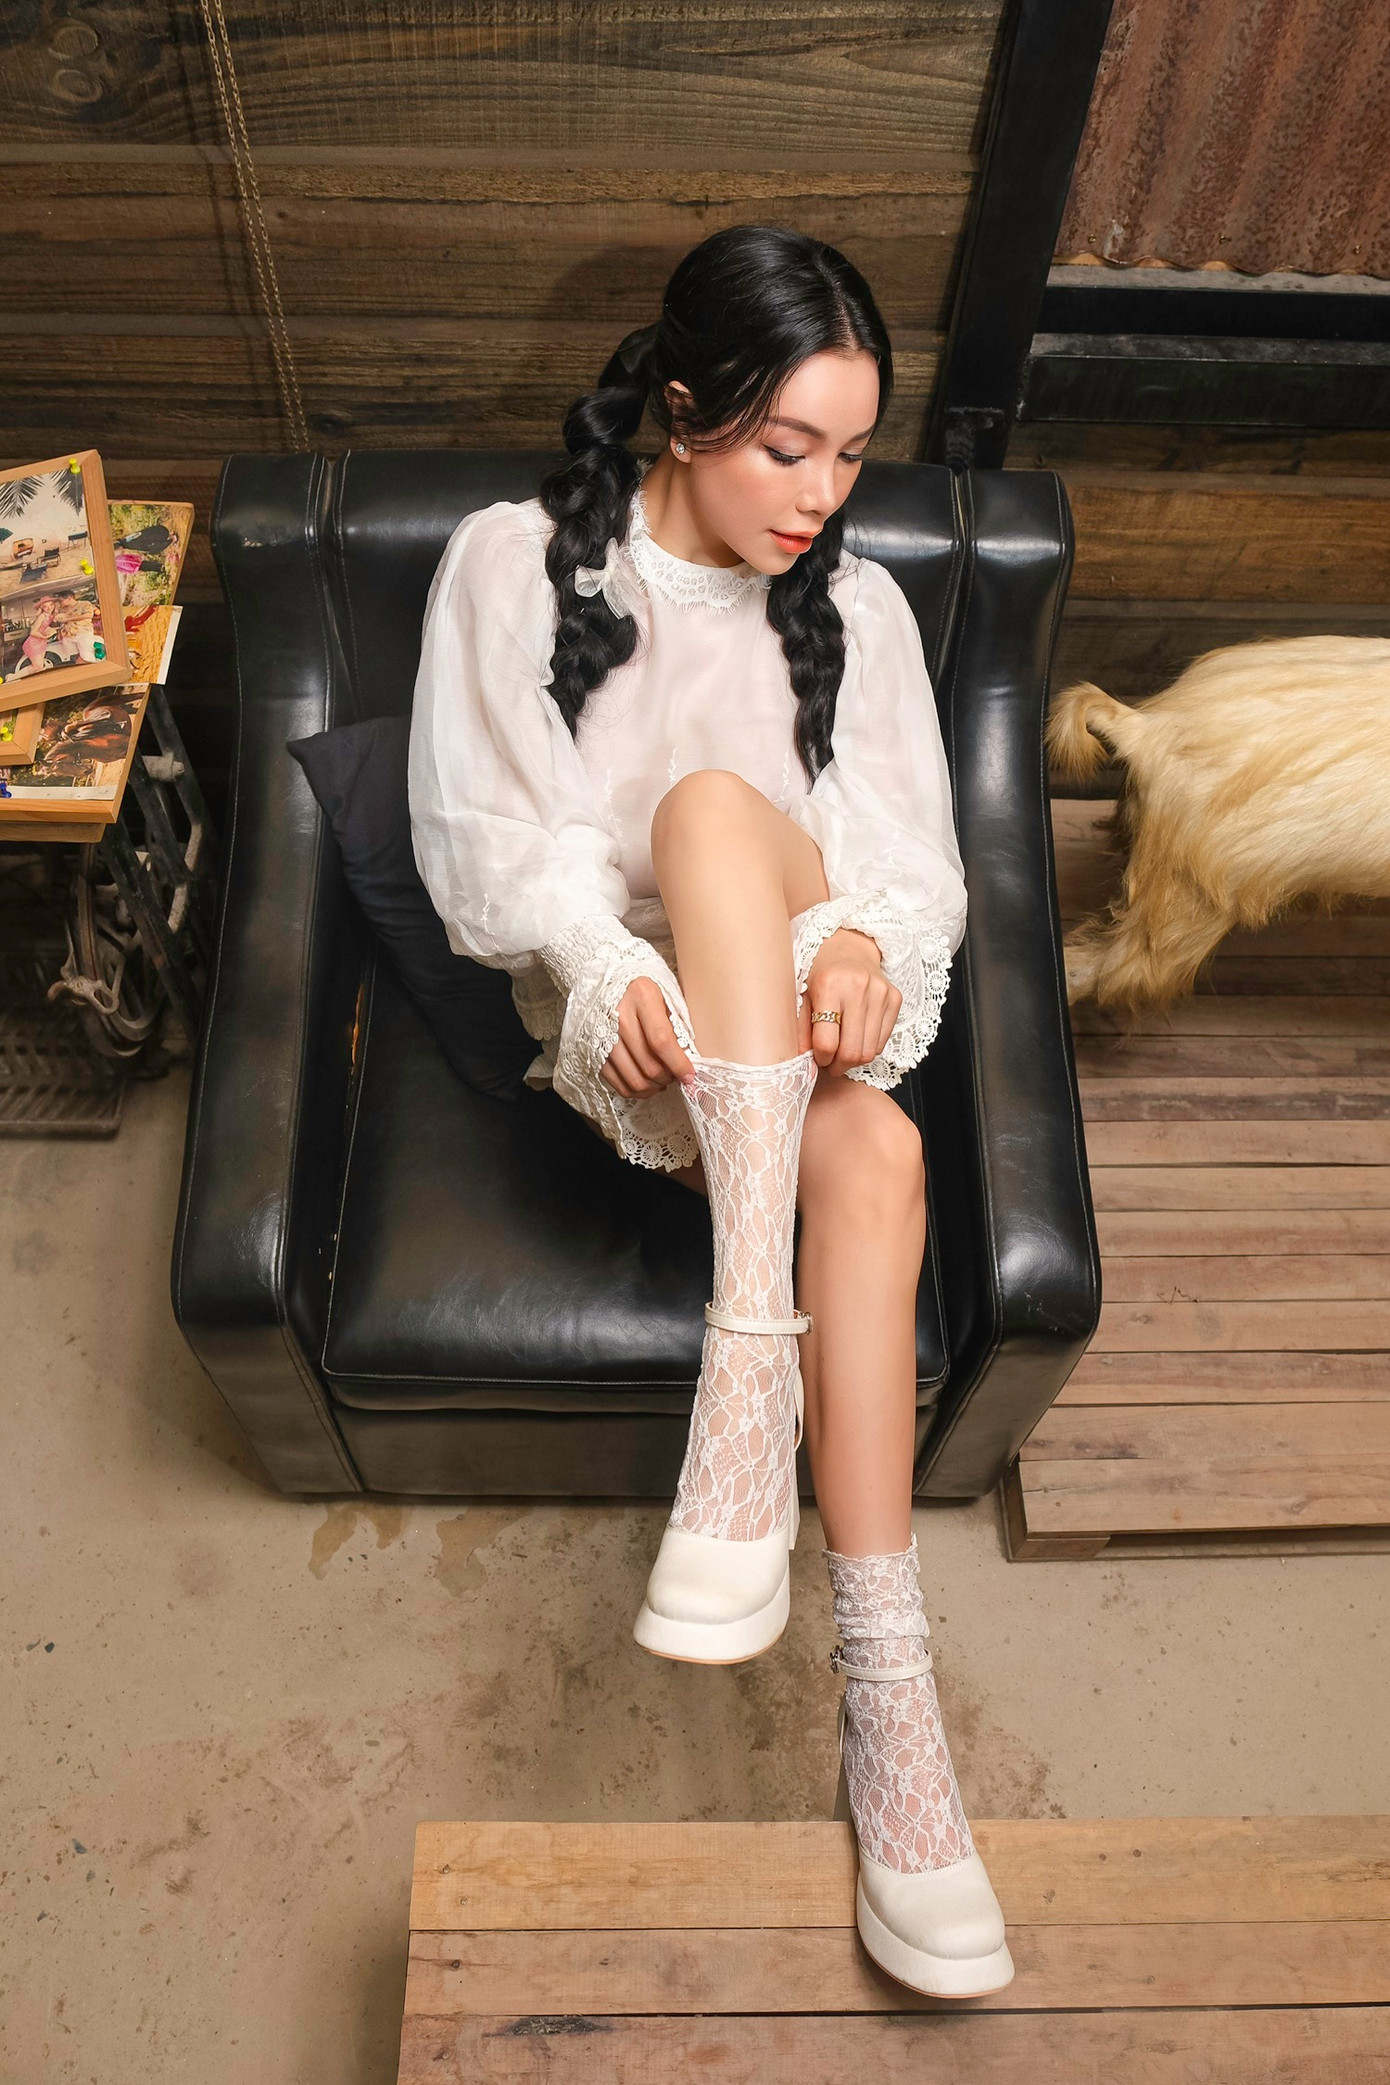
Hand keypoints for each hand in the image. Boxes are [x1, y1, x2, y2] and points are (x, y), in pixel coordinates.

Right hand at [600, 974, 695, 1097]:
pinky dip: (637, 1090)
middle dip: (669, 1077)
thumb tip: (691, 1060)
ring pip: (635, 1079)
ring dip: (655, 1086)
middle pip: (649, 1064)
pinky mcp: (595, 1051)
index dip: (678, 1064)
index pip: (661, 1041)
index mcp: (641, 997)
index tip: (690, 1075)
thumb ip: (679, 1024)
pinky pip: (619, 1084)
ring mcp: (603, 1036)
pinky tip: (648, 1083)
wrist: (609, 979)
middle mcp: (618, 1017)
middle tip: (677, 1074)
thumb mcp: (667, 995)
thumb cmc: (646, 990)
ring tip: (664, 1079)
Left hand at [796, 926, 900, 1074]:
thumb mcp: (801, 996)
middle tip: (830, 1064)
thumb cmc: (819, 974)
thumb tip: (804, 1064)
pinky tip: (856, 1038)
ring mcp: (880, 993)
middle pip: (852, 1051)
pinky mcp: (895, 998)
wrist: (848, 949)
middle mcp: (858, 987)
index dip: (821, 1058)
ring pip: (869, 1051)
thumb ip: (801, 1029)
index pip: (827, 1042)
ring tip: (842, 1053)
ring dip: (853, 1060)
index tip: (818, 1058)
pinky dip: (867, 1047)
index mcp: (829, 985)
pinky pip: (882, 1041)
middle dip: (838, 1066)